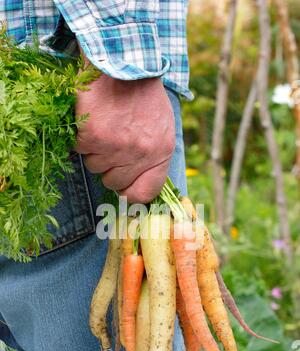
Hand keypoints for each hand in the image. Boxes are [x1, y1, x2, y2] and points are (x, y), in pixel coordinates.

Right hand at [75, 74, 174, 202]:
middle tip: (111, 141)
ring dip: (94, 149)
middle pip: (113, 183)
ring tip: (104, 123)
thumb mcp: (162, 125)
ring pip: (94, 166)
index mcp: (161, 152)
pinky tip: (91, 118)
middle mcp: (141, 153)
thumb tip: (137, 186)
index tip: (123, 185)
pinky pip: (79, 150)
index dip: (129, 192)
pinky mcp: (93, 135)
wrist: (123, 58)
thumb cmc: (142, 93)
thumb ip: (153, 156)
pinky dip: (80, 135)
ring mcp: (116, 146)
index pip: (144, 194)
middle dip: (108, 166)